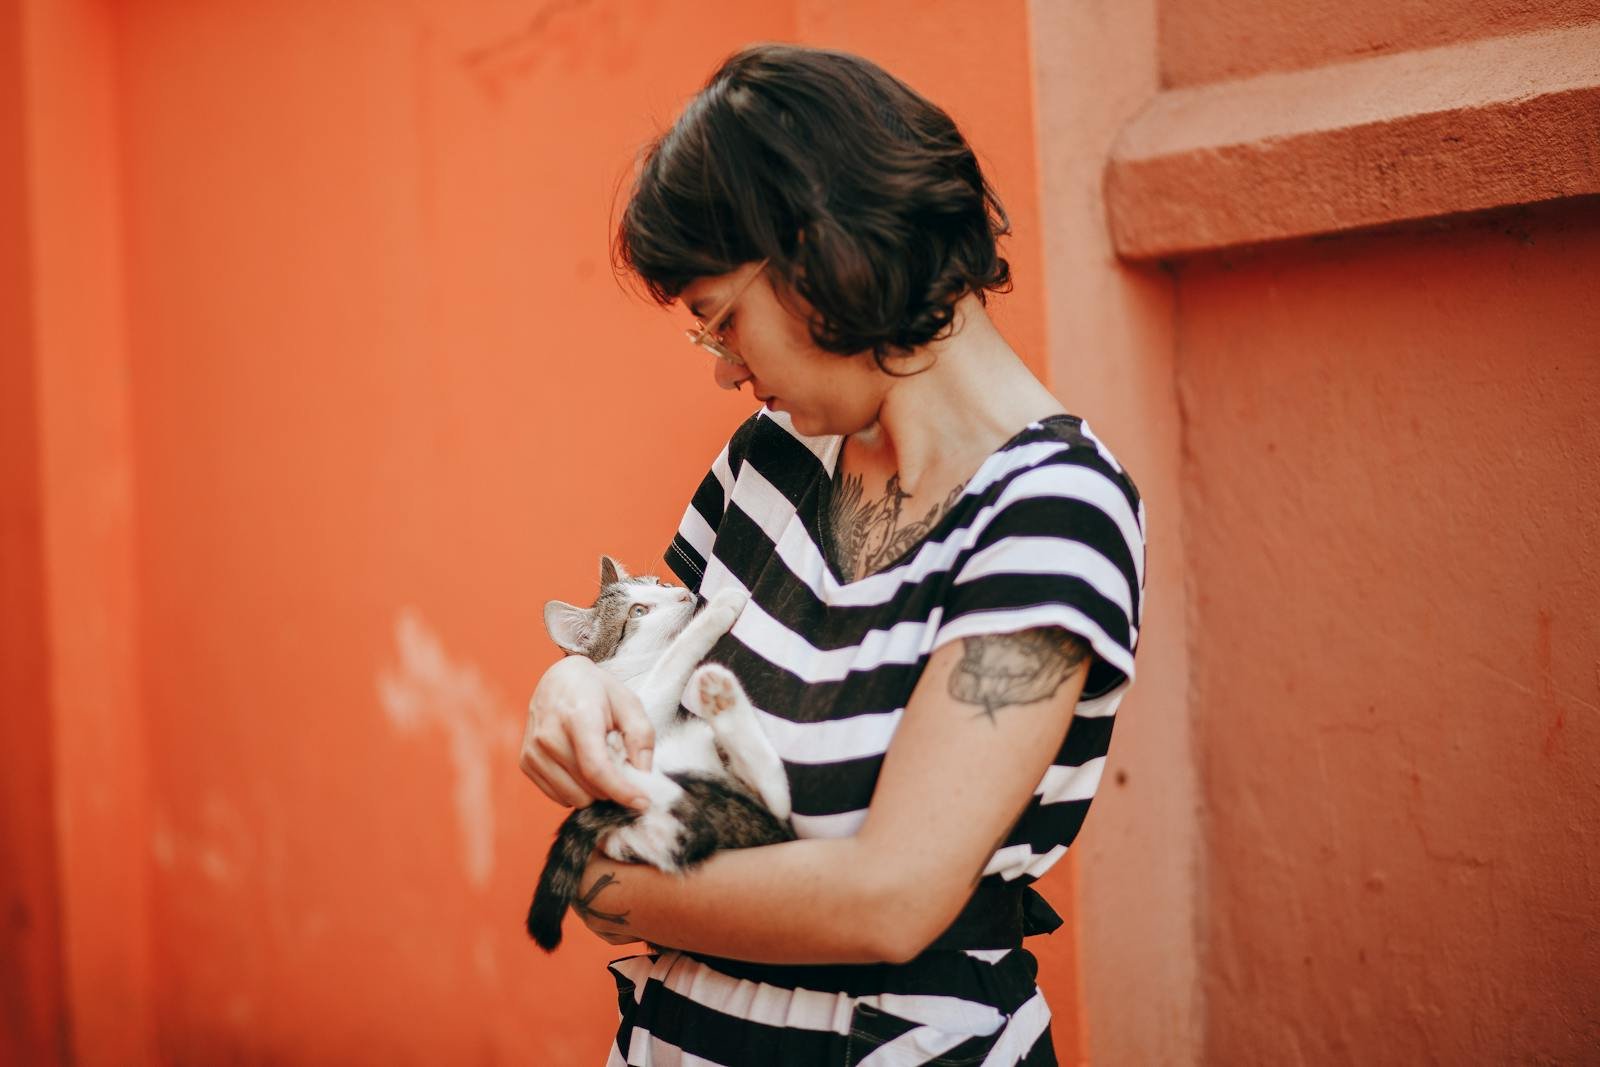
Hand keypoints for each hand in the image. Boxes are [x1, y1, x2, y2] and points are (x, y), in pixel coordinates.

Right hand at [521, 656, 653, 809]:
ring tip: (599, 762)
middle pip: (588, 788)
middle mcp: (548, 735)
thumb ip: (641, 739)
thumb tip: (642, 776)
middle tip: (619, 765)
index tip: (643, 802)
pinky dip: (576, 789)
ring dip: (594, 790)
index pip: (596, 768)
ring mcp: (533, 750)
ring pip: (574, 798)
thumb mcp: (630, 704)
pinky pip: (559, 796)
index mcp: (577, 716)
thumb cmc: (599, 692)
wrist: (561, 678)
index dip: (622, 791)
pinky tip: (581, 766)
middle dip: (612, 787)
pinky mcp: (526, 762)